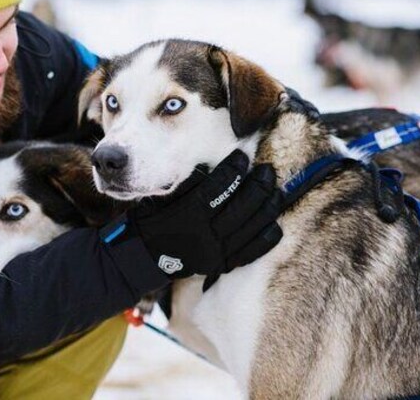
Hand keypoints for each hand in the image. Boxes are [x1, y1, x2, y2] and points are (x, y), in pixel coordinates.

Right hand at [129, 150, 283, 286]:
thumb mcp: (162, 196)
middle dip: (258, 186)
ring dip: (267, 208)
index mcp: (189, 214)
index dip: (233, 169)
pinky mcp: (221, 264)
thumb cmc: (152, 220)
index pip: (218, 187)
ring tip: (275, 192)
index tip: (241, 156)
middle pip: (241, 207)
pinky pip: (251, 252)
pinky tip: (274, 223)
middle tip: (267, 171)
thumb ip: (187, 182)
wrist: (144, 255)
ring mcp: (215, 252)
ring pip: (250, 228)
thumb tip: (211, 164)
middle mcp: (205, 234)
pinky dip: (266, 238)